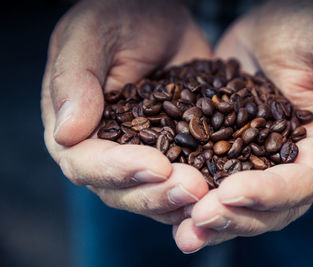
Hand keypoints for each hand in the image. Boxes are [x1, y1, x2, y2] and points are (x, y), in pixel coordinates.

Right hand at [41, 0, 210, 223]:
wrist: (158, 15)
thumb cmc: (117, 17)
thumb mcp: (91, 34)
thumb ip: (73, 78)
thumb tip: (66, 133)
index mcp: (74, 129)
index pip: (86, 163)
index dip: (119, 170)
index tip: (157, 165)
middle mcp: (105, 152)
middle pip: (121, 190)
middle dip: (157, 193)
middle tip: (193, 188)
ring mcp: (141, 156)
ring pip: (154, 194)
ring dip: (180, 201)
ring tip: (209, 195)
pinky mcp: (174, 153)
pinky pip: (183, 179)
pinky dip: (201, 192)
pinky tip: (221, 192)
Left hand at [173, 0, 312, 251]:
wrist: (284, 15)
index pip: (298, 186)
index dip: (267, 194)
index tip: (232, 193)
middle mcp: (287, 163)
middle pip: (265, 207)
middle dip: (232, 216)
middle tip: (197, 220)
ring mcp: (253, 157)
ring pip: (234, 201)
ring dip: (210, 219)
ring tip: (183, 230)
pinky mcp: (225, 144)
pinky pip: (208, 175)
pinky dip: (191, 194)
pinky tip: (168, 204)